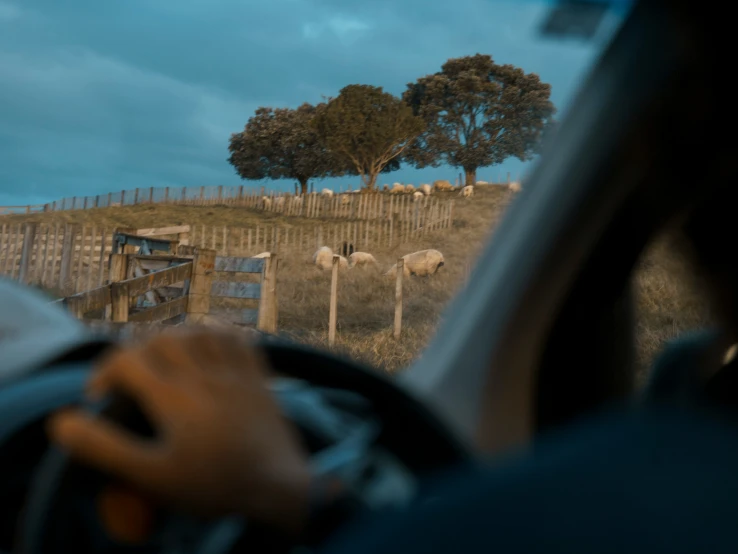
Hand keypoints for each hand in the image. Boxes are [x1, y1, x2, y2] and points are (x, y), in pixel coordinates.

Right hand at [47, 329, 311, 533]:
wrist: (279, 487)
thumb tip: (61, 421)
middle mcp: (203, 374)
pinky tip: (208, 346)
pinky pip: (238, 338)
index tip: (98, 395)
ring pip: (199, 331)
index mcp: (173, 396)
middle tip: (130, 376)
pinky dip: (218, 334)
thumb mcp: (152, 475)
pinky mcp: (259, 377)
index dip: (104, 372)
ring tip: (164, 359)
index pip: (127, 359)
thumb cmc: (213, 484)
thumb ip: (105, 447)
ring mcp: (234, 373)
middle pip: (161, 338)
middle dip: (138, 351)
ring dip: (175, 337)